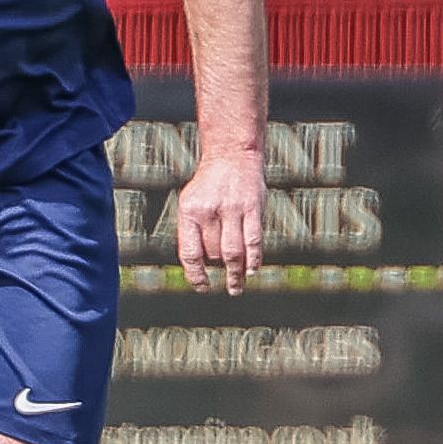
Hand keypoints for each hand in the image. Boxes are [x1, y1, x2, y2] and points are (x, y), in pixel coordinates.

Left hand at [176, 151, 265, 293]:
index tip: (202, 287)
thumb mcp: (191, 203)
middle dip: (217, 265)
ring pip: (232, 252)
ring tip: (236, 286)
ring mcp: (232, 209)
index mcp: (189, 211)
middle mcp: (209, 210)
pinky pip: (253, 241)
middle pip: (213, 253)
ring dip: (235, 273)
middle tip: (224, 272)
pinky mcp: (253, 208)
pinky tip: (251, 271)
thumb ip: (193, 231)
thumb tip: (197, 266)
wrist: (232, 156)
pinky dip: (253, 260)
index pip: (189, 252)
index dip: (195, 274)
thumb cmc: (210, 186)